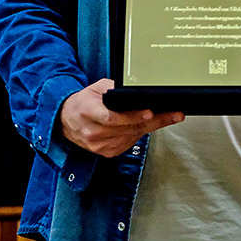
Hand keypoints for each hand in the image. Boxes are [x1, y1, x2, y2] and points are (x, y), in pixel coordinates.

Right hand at [59, 79, 183, 156]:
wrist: (66, 121)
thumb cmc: (83, 102)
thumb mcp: (96, 88)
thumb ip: (113, 88)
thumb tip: (135, 90)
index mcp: (88, 112)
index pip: (112, 117)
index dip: (132, 116)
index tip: (150, 111)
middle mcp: (93, 132)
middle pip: (128, 127)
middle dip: (154, 120)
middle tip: (173, 114)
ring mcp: (99, 145)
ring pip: (132, 136)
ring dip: (151, 127)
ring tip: (167, 117)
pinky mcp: (105, 152)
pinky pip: (129, 143)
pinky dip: (140, 133)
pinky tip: (148, 125)